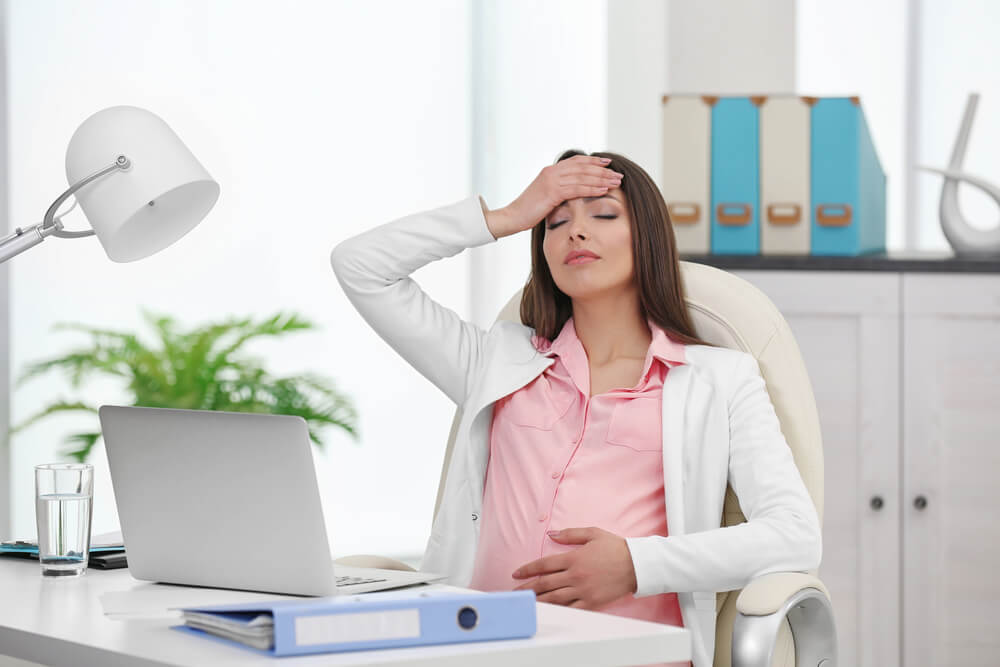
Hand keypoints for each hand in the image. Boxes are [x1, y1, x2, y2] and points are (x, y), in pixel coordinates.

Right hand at [484, 155, 623, 238]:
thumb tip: (574, 193)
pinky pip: (577, 188)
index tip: (608, 164)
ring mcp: (551, 180)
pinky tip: (604, 190)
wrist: (513, 216)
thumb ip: (559, 190)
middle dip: (603, 171)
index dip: (593, 162)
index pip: (576, 161)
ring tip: (616, 182)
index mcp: (551, 170)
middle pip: (583, 167)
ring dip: (602, 179)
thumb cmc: (529, 210)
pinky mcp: (552, 192)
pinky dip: (592, 188)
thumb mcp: (546, 196)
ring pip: (582, 177)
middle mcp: (552, 172)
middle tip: (619, 175)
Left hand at [510, 527, 637, 609]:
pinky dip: (558, 610)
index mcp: (573, 558)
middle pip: (545, 583)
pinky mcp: (591, 602)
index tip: (517, 574)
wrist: (637, 565)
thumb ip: (570, 534)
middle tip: (515, 591)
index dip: (528, 569)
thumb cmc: (615, 547)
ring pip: (554, 598)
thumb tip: (551, 534)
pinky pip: (571, 608)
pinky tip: (548, 611)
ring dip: (538, 600)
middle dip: (527, 588)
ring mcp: (583, 591)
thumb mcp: (592, 534)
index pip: (544, 565)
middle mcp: (575, 576)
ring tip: (526, 603)